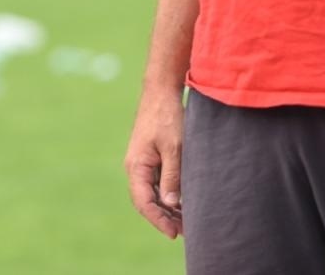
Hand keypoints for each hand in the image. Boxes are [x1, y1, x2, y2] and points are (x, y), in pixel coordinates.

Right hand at [125, 88, 184, 237]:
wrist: (161, 91)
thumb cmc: (167, 117)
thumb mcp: (174, 148)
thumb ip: (171, 177)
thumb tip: (170, 204)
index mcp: (136, 166)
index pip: (144, 202)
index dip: (158, 220)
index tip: (174, 233)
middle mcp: (136, 167)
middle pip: (147, 201)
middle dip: (165, 218)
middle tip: (186, 231)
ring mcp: (143, 163)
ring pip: (153, 194)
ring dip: (168, 208)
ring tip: (188, 221)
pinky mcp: (151, 158)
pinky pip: (158, 183)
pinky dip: (169, 195)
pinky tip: (184, 202)